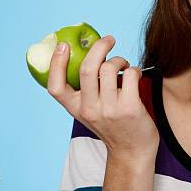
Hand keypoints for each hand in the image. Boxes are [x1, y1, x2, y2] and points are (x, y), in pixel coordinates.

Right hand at [47, 35, 158, 158]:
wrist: (132, 152)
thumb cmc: (113, 125)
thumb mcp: (91, 111)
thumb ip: (87, 90)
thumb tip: (91, 53)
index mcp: (76, 109)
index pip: (55, 87)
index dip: (56, 64)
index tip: (63, 45)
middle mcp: (90, 109)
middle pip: (87, 69)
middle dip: (99, 47)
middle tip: (109, 39)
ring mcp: (110, 109)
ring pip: (110, 68)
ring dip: (120, 59)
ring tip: (124, 65)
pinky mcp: (130, 108)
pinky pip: (131, 74)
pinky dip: (134, 69)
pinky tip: (135, 76)